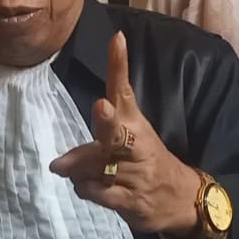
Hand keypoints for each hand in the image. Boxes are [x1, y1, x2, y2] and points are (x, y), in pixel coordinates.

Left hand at [50, 32, 200, 235]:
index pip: (124, 90)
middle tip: (101, 107)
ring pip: (97, 165)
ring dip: (78, 168)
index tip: (117, 39)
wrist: (181, 198)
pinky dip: (86, 190)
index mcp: (136, 124)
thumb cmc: (148, 163)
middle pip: (117, 131)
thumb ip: (95, 141)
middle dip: (108, 120)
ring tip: (69, 168)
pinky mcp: (131, 198)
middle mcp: (136, 145)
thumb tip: (58, 161)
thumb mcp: (131, 139)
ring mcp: (135, 173)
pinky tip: (87, 187)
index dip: (119, 65)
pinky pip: (99, 193)